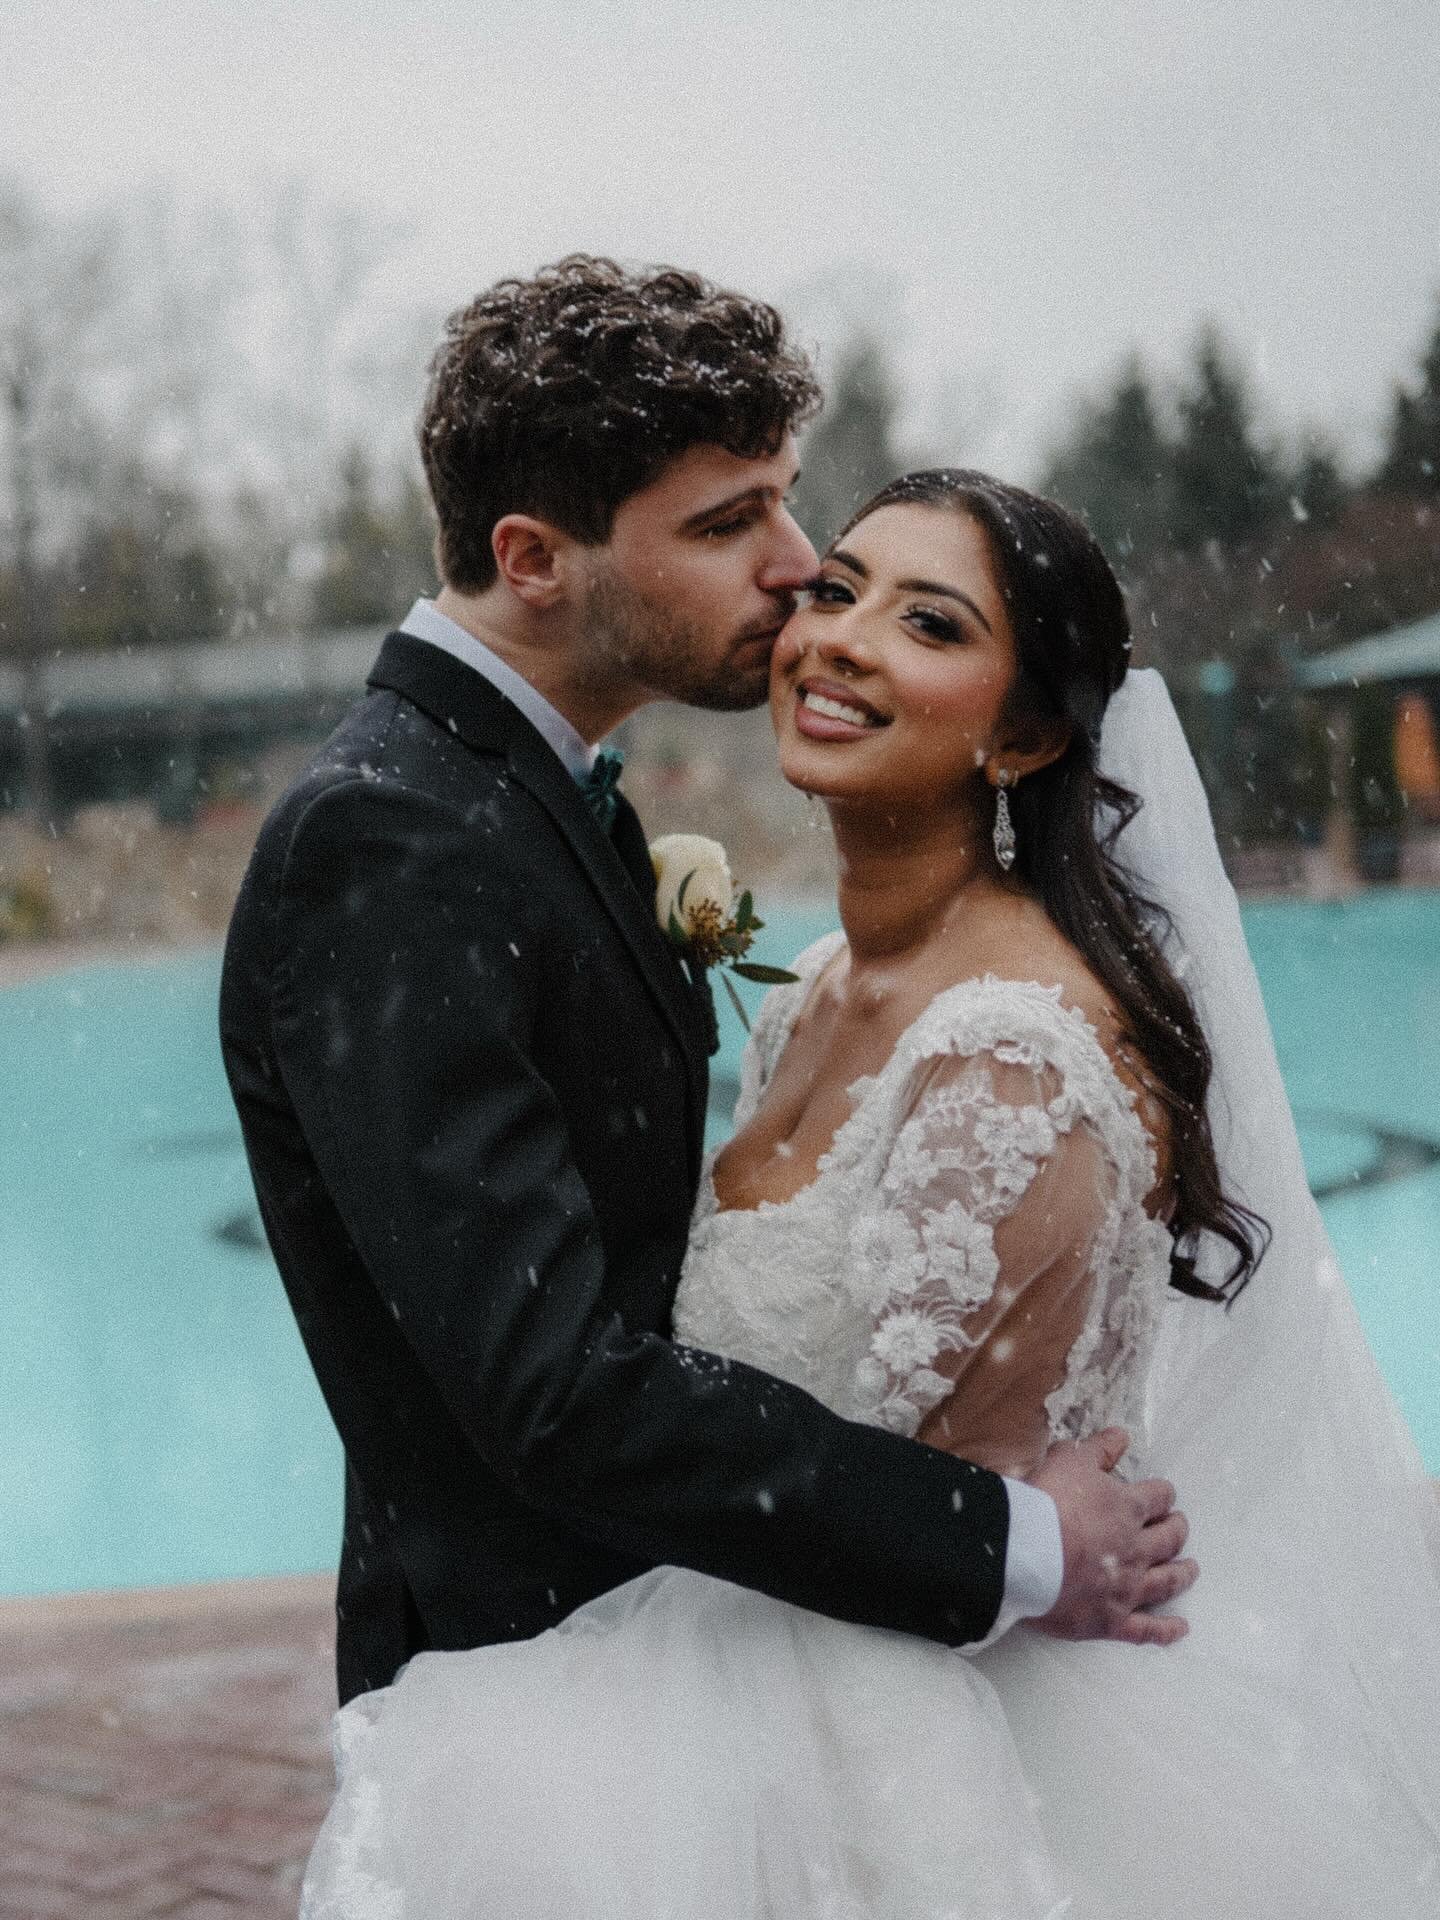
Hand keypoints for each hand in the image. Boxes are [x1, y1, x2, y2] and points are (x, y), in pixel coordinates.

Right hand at [1027, 1427, 1196, 1646]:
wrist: (1026, 1553)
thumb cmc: (1045, 1503)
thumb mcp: (1069, 1461)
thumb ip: (1098, 1449)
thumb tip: (1121, 1435)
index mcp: (1126, 1509)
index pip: (1158, 1498)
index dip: (1163, 1494)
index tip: (1164, 1494)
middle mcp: (1135, 1549)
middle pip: (1169, 1539)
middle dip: (1177, 1530)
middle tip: (1179, 1526)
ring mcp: (1127, 1587)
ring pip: (1166, 1581)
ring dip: (1182, 1574)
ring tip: (1191, 1569)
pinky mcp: (1112, 1619)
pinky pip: (1146, 1630)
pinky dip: (1166, 1631)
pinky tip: (1181, 1628)